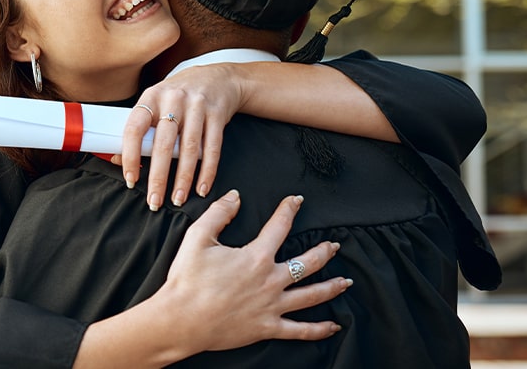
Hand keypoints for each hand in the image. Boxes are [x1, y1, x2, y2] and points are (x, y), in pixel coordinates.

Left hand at [115, 64, 241, 209]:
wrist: (218, 77)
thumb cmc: (178, 96)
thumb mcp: (155, 103)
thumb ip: (139, 129)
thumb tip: (114, 159)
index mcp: (151, 97)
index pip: (134, 128)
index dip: (130, 155)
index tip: (130, 180)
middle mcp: (173, 100)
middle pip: (164, 144)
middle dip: (158, 176)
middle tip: (154, 201)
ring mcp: (197, 106)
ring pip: (189, 149)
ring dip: (183, 179)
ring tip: (177, 199)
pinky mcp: (217, 114)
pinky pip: (212, 148)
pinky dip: (207, 171)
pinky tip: (201, 188)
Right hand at [163, 191, 349, 350]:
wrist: (181, 319)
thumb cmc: (187, 280)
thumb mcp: (197, 238)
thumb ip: (218, 214)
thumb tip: (235, 197)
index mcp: (256, 257)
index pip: (280, 226)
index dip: (289, 210)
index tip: (296, 201)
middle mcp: (271, 280)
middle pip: (308, 263)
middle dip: (324, 251)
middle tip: (333, 245)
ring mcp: (272, 305)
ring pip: (312, 295)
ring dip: (332, 286)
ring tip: (345, 281)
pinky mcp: (267, 327)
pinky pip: (300, 330)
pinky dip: (319, 329)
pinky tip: (333, 326)